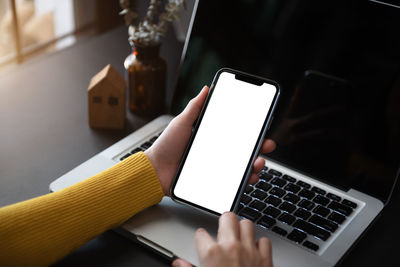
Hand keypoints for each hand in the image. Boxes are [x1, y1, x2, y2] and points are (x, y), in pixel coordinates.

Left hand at [145, 86, 275, 194]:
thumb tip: (206, 88)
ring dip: (256, 164)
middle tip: (268, 144)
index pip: (235, 132)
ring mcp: (216, 167)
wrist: (155, 171)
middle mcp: (217, 152)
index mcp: (211, 137)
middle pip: (244, 149)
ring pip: (243, 166)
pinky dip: (245, 181)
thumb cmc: (166, 146)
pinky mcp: (214, 182)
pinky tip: (250, 177)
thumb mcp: (181, 122)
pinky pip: (233, 182)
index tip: (262, 125)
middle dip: (260, 146)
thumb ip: (195, 107)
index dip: (251, 130)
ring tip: (258, 162)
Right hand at [172, 212, 272, 266]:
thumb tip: (179, 263)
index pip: (201, 233)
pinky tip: (254, 251)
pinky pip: (264, 241)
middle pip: (227, 217)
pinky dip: (260, 245)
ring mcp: (250, 251)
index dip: (201, 238)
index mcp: (211, 254)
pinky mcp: (265, 259)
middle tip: (222, 231)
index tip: (202, 243)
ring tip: (238, 238)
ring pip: (247, 224)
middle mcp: (231, 247)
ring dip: (242, 230)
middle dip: (224, 222)